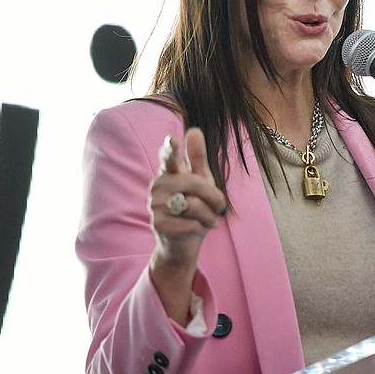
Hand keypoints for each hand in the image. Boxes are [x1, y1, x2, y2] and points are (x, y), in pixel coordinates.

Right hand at [147, 128, 226, 323]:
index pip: (169, 157)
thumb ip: (198, 158)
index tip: (174, 140)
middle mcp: (158, 186)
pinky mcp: (158, 224)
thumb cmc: (194, 208)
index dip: (171, 149)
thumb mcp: (201, 182)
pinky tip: (196, 230)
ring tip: (207, 220)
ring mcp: (155, 205)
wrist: (184, 244)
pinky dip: (201, 228)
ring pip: (195, 204)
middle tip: (219, 206)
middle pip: (195, 183)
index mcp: (169, 173)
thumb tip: (194, 130)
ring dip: (209, 215)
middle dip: (214, 196)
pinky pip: (192, 223)